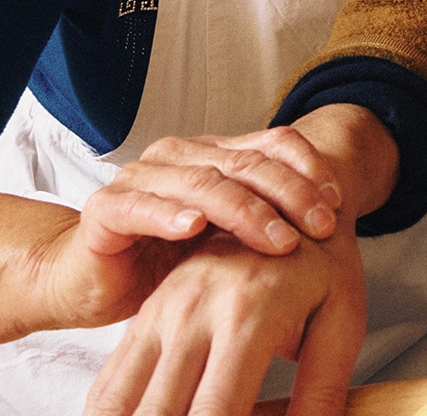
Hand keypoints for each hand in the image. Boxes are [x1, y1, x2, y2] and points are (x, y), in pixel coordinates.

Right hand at [80, 127, 347, 261]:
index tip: (337, 204)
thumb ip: (264, 225)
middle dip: (290, 194)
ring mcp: (141, 179)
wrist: (89, 281)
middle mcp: (179, 156)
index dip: (308, 169)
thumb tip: (333, 229)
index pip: (271, 145)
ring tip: (279, 239)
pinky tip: (195, 228)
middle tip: (321, 227)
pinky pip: (140, 206)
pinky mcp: (106, 209)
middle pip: (245, 163)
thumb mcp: (226, 243)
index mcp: (213, 155)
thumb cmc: (163, 263)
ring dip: (245, 211)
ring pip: (202, 183)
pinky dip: (169, 215)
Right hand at [82, 231, 364, 415]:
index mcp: (248, 315)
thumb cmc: (323, 264)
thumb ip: (324, 388)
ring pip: (118, 402)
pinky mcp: (145, 315)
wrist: (286, 195)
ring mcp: (161, 312)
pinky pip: (111, 381)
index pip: (216, 413)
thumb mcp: (342, 319)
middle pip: (158, 414)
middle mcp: (192, 312)